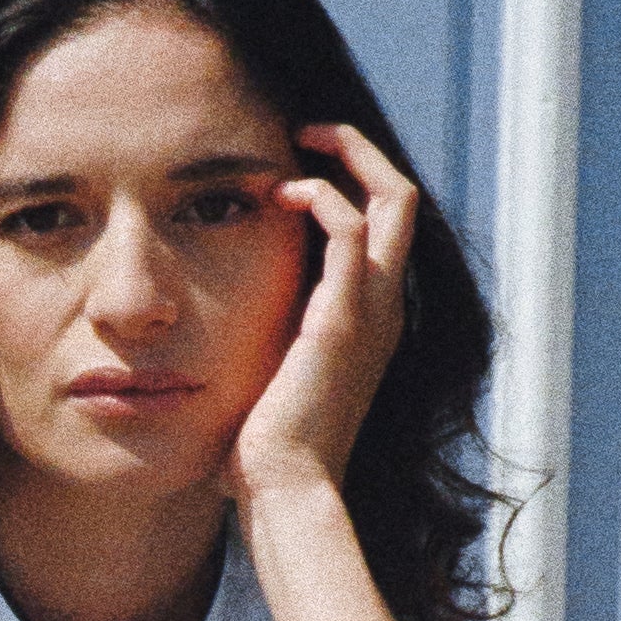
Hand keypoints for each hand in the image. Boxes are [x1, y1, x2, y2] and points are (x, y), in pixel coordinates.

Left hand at [224, 122, 416, 510]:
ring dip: (346, 157)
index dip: (351, 179)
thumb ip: (265, 336)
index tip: (294, 163)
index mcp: (370, 318)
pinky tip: (281, 196)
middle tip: (304, 131)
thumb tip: (216, 320)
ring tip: (294, 146)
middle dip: (358, 150)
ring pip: (394, 197)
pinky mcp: (345, 317)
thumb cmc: (265, 448)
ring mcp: (373, 310)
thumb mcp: (271, 372)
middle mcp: (385, 307)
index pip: (386, 224)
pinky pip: (352, 227)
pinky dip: (323, 195)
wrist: (284, 489)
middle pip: (404, 197)